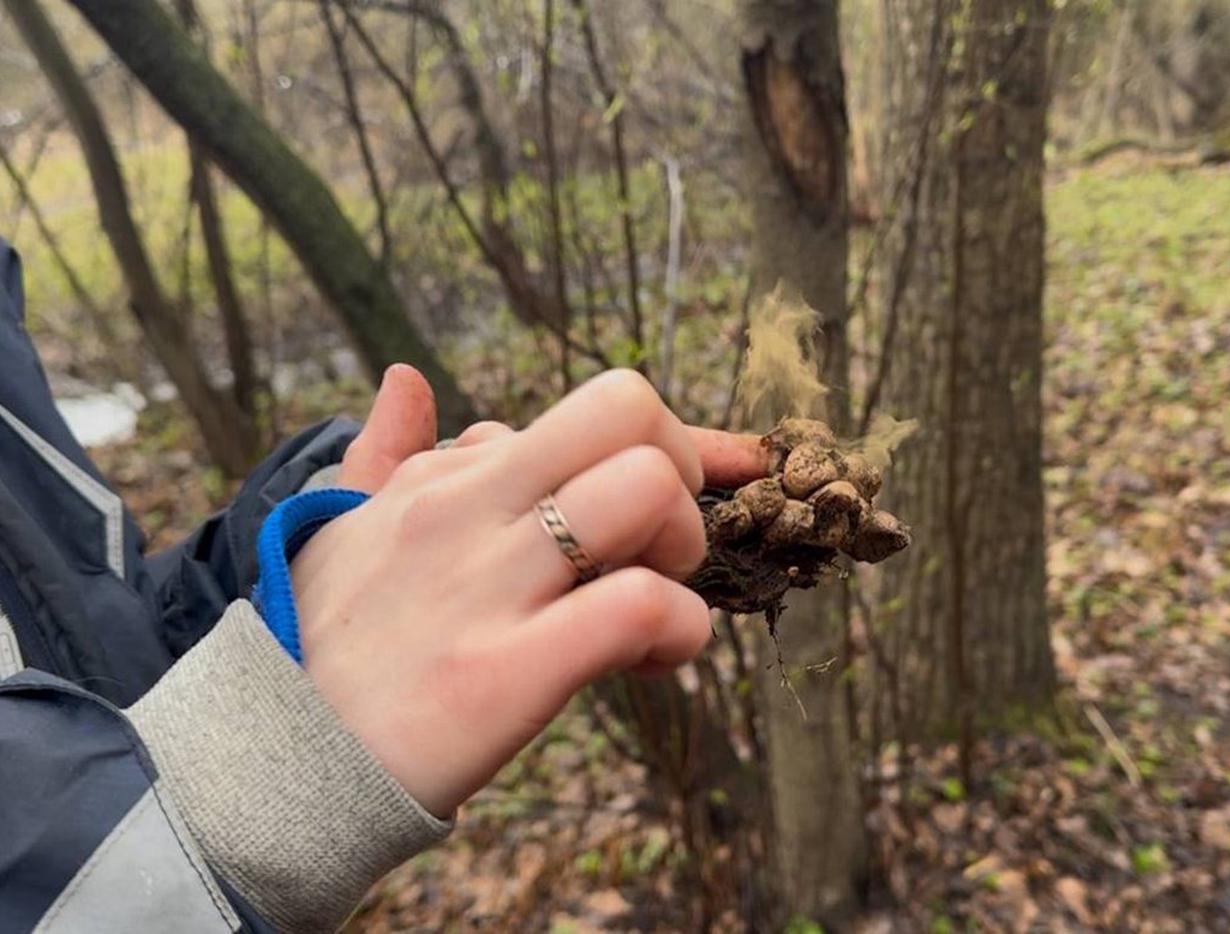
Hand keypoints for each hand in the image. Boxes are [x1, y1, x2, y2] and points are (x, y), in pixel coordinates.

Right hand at [291, 366, 766, 816]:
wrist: (266, 769)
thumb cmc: (322, 650)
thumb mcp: (344, 531)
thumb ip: (384, 454)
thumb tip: (405, 378)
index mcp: (444, 475)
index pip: (590, 409)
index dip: (671, 441)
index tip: (706, 475)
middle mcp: (467, 507)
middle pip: (626, 410)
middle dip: (680, 470)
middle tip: (659, 546)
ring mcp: (485, 583)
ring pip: (645, 491)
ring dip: (683, 549)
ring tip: (653, 602)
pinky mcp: (503, 669)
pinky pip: (641, 607)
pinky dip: (678, 632)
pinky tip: (649, 663)